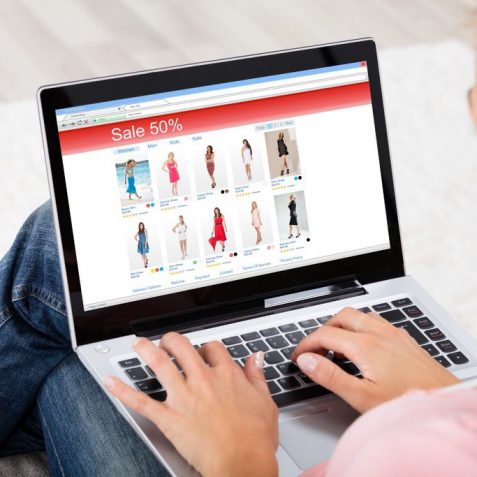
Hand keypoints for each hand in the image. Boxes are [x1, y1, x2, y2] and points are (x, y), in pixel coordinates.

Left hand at [105, 334, 277, 476]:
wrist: (243, 465)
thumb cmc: (255, 439)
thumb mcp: (265, 402)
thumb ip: (257, 376)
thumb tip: (255, 357)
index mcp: (226, 375)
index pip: (212, 348)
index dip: (206, 347)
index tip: (204, 351)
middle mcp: (203, 380)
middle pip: (182, 347)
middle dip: (172, 340)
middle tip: (167, 340)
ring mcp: (184, 397)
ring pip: (160, 364)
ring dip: (146, 351)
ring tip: (138, 344)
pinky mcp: (169, 418)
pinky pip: (141, 401)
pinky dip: (123, 391)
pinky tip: (111, 381)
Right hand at [292, 307, 458, 412]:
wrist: (444, 401)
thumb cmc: (407, 403)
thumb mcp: (361, 396)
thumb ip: (330, 376)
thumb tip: (307, 361)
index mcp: (365, 346)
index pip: (324, 334)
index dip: (306, 344)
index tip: (298, 356)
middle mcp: (379, 333)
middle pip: (341, 316)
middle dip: (322, 329)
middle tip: (314, 349)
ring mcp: (394, 334)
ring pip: (359, 315)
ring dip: (341, 325)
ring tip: (335, 345)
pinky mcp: (404, 339)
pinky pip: (376, 321)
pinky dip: (360, 326)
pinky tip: (363, 343)